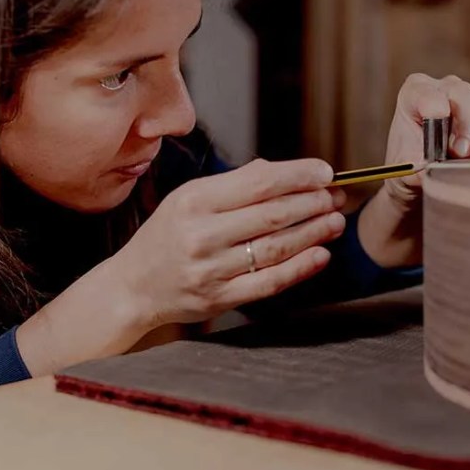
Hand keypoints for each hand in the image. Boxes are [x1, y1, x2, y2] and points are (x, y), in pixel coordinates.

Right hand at [111, 158, 346, 326]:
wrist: (133, 286)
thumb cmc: (166, 236)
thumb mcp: (188, 198)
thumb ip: (233, 184)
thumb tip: (280, 171)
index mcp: (194, 200)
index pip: (259, 182)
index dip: (298, 176)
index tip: (325, 172)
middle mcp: (201, 234)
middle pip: (272, 215)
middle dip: (312, 203)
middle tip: (336, 197)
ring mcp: (210, 269)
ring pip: (275, 248)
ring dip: (313, 233)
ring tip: (335, 222)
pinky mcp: (218, 299)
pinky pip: (268, 282)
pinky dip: (299, 268)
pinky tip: (320, 255)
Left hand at [383, 73, 469, 207]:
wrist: (422, 173)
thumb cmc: (409, 161)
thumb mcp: (404, 164)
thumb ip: (414, 164)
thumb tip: (427, 167)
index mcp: (416, 92)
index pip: (425, 92)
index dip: (433, 104)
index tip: (438, 115)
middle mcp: (446, 89)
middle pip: (462, 97)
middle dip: (464, 125)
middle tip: (461, 150)